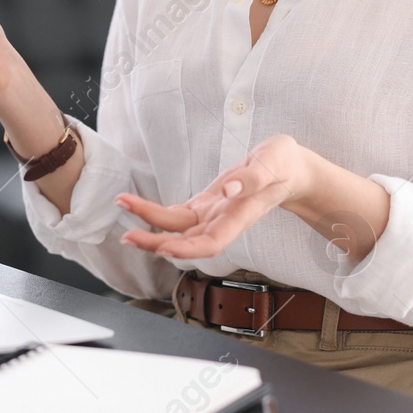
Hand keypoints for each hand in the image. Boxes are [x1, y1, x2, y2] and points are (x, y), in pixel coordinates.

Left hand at [118, 135, 312, 258]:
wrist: (289, 170)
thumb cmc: (284, 165)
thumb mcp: (274, 163)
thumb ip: (252, 178)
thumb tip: (227, 189)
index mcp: (240, 215)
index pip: (212, 242)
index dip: (187, 249)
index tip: (163, 246)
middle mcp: (223, 220)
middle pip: (186, 240)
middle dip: (155, 241)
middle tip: (127, 237)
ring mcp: (213, 214)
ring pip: (177, 227)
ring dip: (149, 224)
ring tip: (123, 207)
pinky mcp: (207, 204)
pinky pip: (179, 215)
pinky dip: (158, 213)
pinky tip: (138, 208)